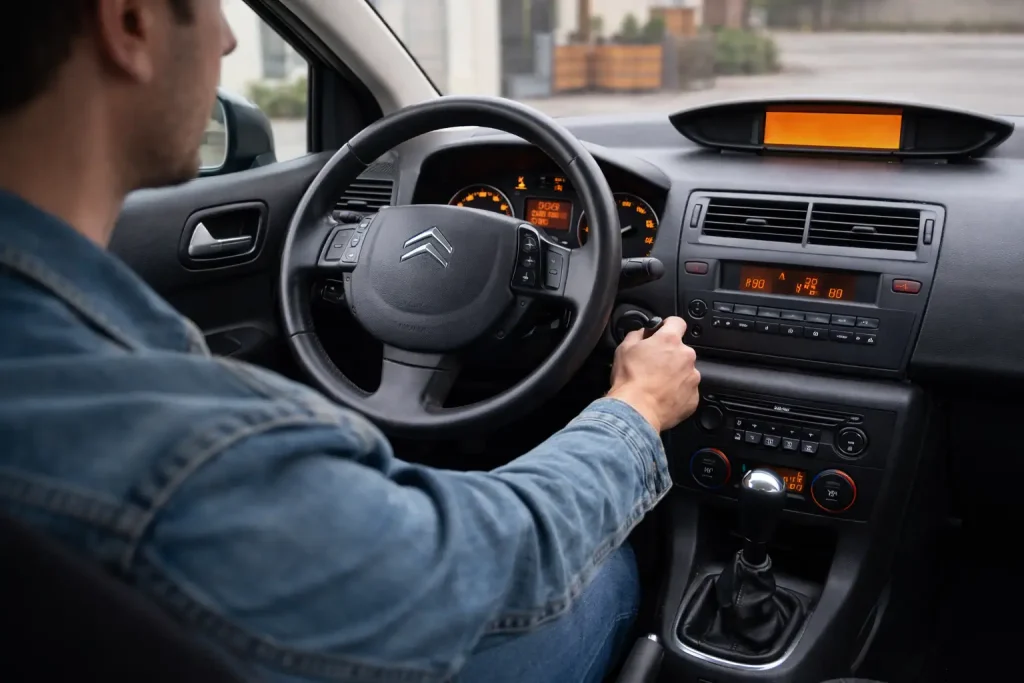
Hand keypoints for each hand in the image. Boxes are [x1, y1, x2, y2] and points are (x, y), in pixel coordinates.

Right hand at [606, 317, 699, 432]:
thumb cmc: (629, 380)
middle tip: (652, 366)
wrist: (636, 410)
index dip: (668, 326)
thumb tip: (642, 332)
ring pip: (685, 371)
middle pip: (681, 350)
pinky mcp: (693, 397)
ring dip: (674, 374)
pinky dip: (677, 392)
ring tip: (656, 384)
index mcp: (670, 340)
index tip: (663, 331)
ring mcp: (692, 377)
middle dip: (669, 355)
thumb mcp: (624, 348)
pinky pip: (687, 390)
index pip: (677, 322)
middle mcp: (686, 356)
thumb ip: (637, 334)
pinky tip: (661, 396)